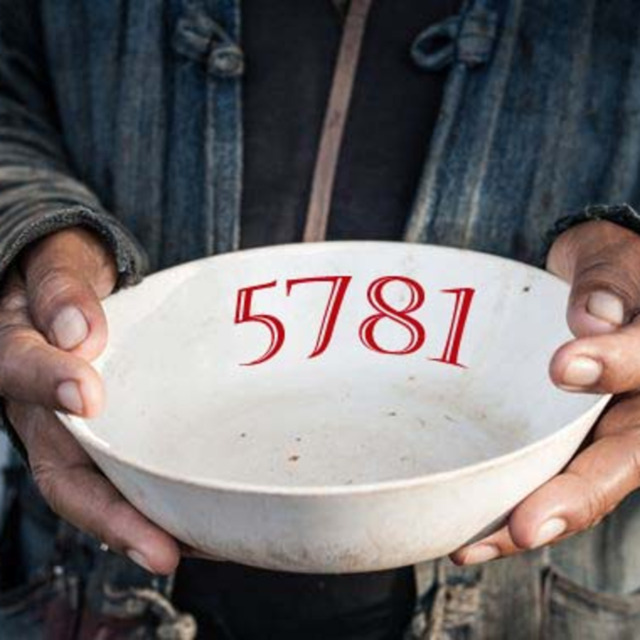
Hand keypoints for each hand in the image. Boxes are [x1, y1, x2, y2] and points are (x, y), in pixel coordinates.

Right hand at [3, 228, 179, 573]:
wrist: (67, 295)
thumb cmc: (61, 280)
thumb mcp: (54, 268)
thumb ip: (61, 292)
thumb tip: (80, 332)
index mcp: (17, 357)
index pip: (22, 374)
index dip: (48, 384)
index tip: (85, 393)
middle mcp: (43, 411)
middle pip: (65, 472)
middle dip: (110, 514)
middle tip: (160, 548)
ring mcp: (77, 431)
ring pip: (99, 488)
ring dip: (141, 525)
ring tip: (193, 549)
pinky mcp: (111, 437)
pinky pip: (127, 475)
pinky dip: (157, 504)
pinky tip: (200, 520)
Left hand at [452, 220, 639, 564]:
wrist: (600, 281)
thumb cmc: (614, 267)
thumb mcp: (618, 260)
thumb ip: (610, 283)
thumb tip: (592, 319)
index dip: (617, 368)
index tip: (563, 365)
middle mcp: (638, 413)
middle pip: (616, 464)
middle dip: (571, 499)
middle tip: (527, 527)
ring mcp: (601, 431)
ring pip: (576, 484)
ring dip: (527, 519)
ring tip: (474, 544)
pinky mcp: (563, 437)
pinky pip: (541, 472)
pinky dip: (507, 499)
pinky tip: (468, 524)